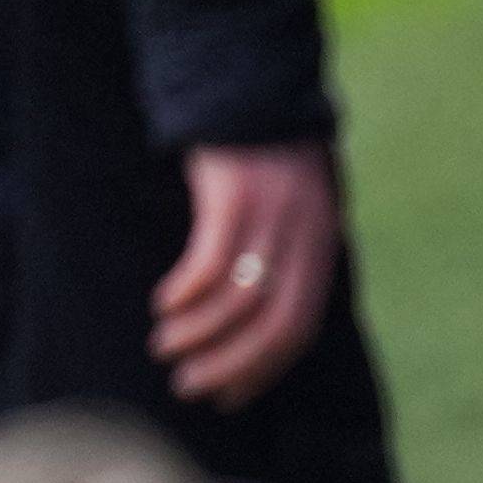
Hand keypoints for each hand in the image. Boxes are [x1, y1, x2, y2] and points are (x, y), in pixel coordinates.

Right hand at [152, 143, 337, 407]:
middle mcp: (303, 238)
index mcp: (320, 247)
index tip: (227, 398)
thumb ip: (288, 256)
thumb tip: (260, 317)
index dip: (263, 370)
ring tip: (165, 346)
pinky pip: (210, 262)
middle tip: (188, 386)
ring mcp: (271, 216)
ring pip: (239, 301)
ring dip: (199, 334)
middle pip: (274, 325)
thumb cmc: (265, 153)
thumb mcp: (294, 208)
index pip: (299, 329)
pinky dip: (186, 293)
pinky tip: (163, 303)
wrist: (250, 84)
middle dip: (230, 365)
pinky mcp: (234, 195)